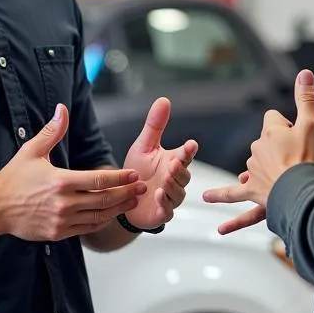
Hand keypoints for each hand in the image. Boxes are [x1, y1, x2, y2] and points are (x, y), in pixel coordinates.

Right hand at [0, 104, 146, 240]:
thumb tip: (62, 109)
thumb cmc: (13, 179)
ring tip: (132, 201)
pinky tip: (111, 214)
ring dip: (118, 209)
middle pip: (104, 199)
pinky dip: (102, 221)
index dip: (120, 177)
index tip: (134, 175)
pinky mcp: (59, 233)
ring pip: (99, 216)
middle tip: (141, 188)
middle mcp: (64, 203)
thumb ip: (52, 132)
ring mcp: (62, 220)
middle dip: (126, 193)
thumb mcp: (31, 151)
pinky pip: (87, 228)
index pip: (99, 179)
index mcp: (60, 181)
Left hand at [123, 97, 198, 228]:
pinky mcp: (160, 212)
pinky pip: (166, 210)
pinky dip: (164, 203)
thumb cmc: (137, 171)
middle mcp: (174, 180)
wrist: (122, 197)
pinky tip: (158, 194)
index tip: (191, 144)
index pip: (185, 155)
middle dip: (180, 169)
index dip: (188, 151)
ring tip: (165, 179)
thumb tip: (164, 100)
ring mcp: (169, 197)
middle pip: (184, 175)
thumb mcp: (143, 146)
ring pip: (177, 193)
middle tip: (174, 163)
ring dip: (172, 186)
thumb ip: (155, 126)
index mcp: (173, 162)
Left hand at [204, 69, 313, 233]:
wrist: (303, 193)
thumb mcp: (313, 124)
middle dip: (279, 147)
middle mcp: (257, 148)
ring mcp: (253, 169)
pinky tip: (208, 196)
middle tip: (299, 158)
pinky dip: (221, 194)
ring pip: (255, 163)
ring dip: (266, 167)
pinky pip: (233, 192)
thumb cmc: (309, 159)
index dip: (286, 125)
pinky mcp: (252, 189)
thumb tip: (304, 72)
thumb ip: (307, 98)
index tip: (299, 135)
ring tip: (285, 176)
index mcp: (271, 132)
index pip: (274, 118)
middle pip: (266, 141)